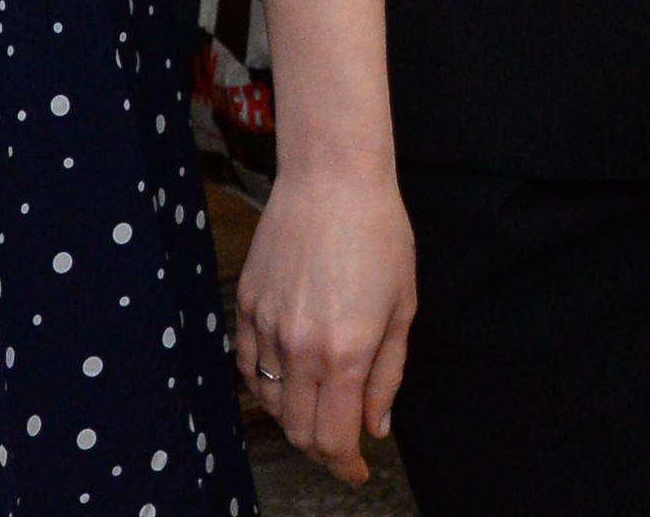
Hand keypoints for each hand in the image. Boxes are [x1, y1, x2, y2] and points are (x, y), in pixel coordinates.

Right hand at [233, 161, 414, 480]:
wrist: (332, 178)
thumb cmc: (380, 235)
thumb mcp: (402, 309)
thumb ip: (387, 376)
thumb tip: (374, 426)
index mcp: (346, 355)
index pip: (333, 439)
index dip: (345, 466)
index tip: (357, 471)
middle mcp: (301, 348)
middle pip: (299, 430)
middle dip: (322, 449)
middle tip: (342, 445)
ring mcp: (268, 326)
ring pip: (272, 402)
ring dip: (295, 418)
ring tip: (319, 409)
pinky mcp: (247, 303)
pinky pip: (249, 364)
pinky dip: (267, 384)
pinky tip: (288, 378)